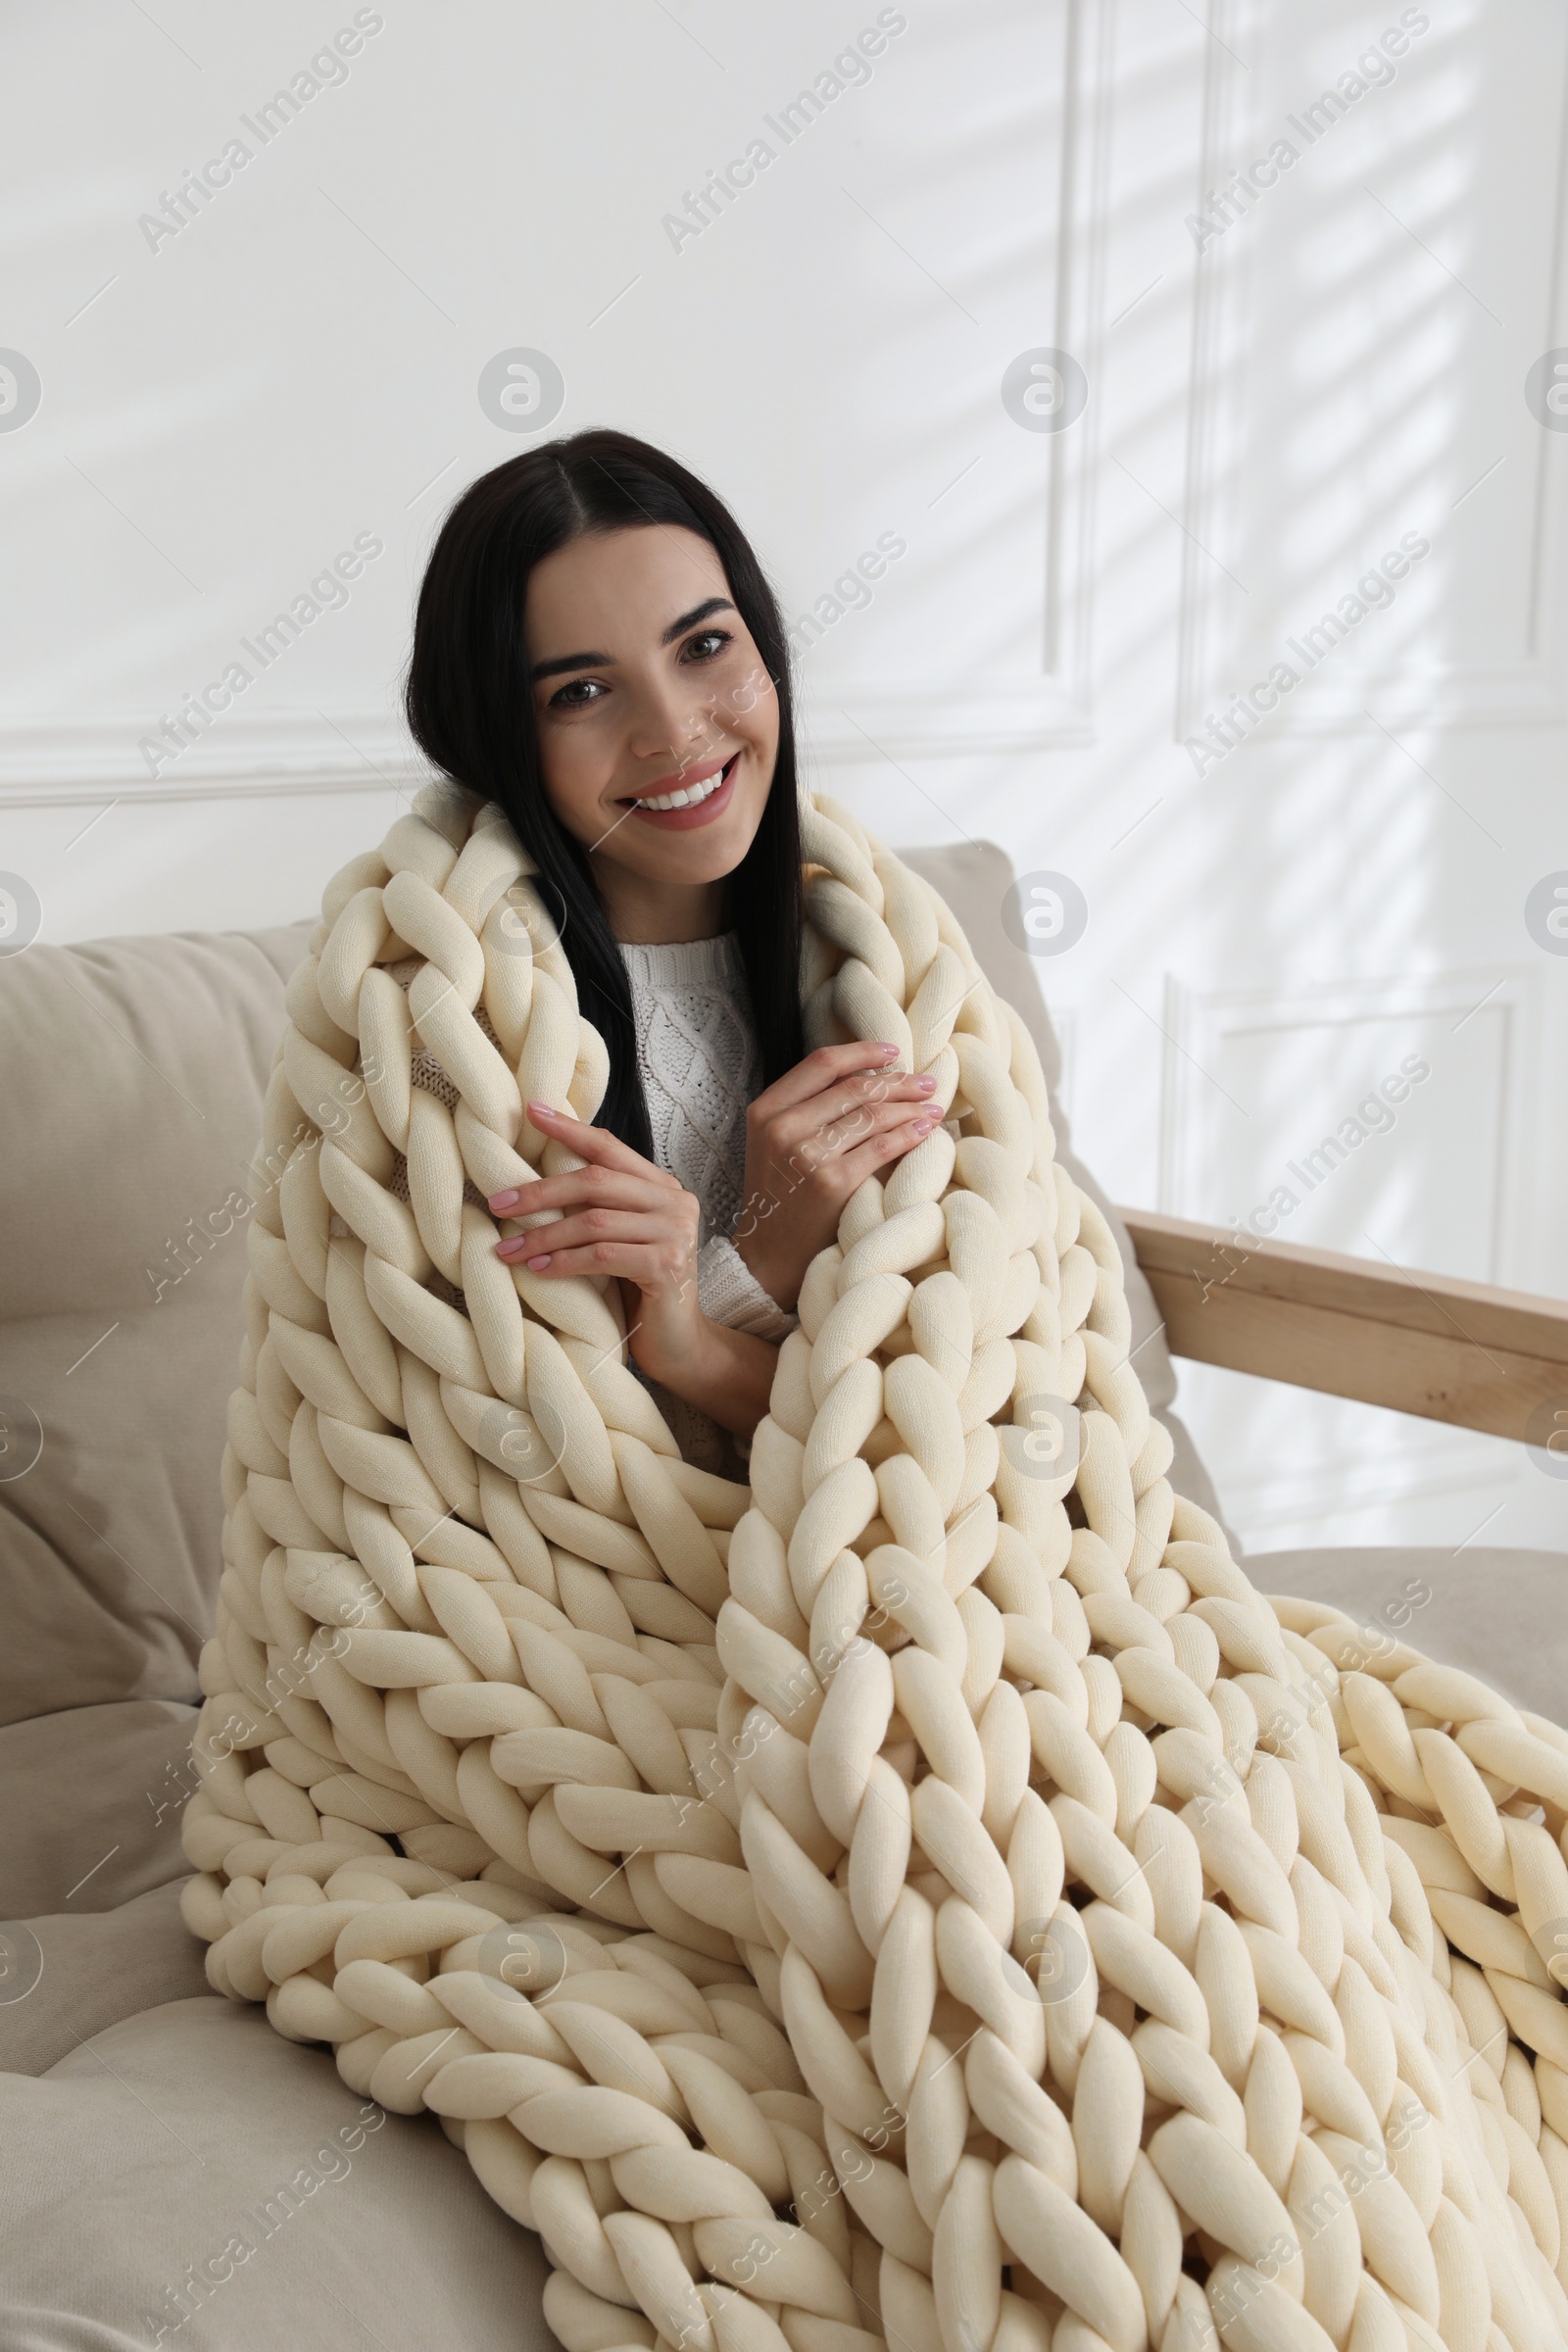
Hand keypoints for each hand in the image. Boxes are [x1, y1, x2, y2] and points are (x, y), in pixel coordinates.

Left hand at [487, 1103, 777, 1436]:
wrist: (680, 1345)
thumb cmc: (641, 1292)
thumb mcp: (621, 1240)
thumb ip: (601, 1209)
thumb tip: (535, 1183)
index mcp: (662, 1187)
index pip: (610, 1147)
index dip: (569, 1129)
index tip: (530, 1112)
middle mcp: (674, 1202)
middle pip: (596, 1181)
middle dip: (541, 1191)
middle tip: (498, 1203)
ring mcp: (676, 1233)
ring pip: (594, 1221)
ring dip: (543, 1235)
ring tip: (506, 1249)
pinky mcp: (667, 1266)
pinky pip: (602, 1256)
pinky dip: (563, 1262)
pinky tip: (535, 1271)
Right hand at [732, 1042, 941, 1310]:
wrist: (767, 1257)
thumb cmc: (780, 1198)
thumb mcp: (775, 1144)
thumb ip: (806, 1109)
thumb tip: (870, 1076)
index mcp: (766, 1110)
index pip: (822, 1064)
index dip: (863, 1051)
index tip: (894, 1051)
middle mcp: (784, 1127)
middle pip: (854, 1087)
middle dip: (898, 1081)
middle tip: (926, 1082)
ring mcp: (808, 1155)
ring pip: (872, 1114)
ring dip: (910, 1106)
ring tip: (933, 1105)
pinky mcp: (833, 1182)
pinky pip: (882, 1146)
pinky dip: (910, 1134)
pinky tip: (926, 1130)